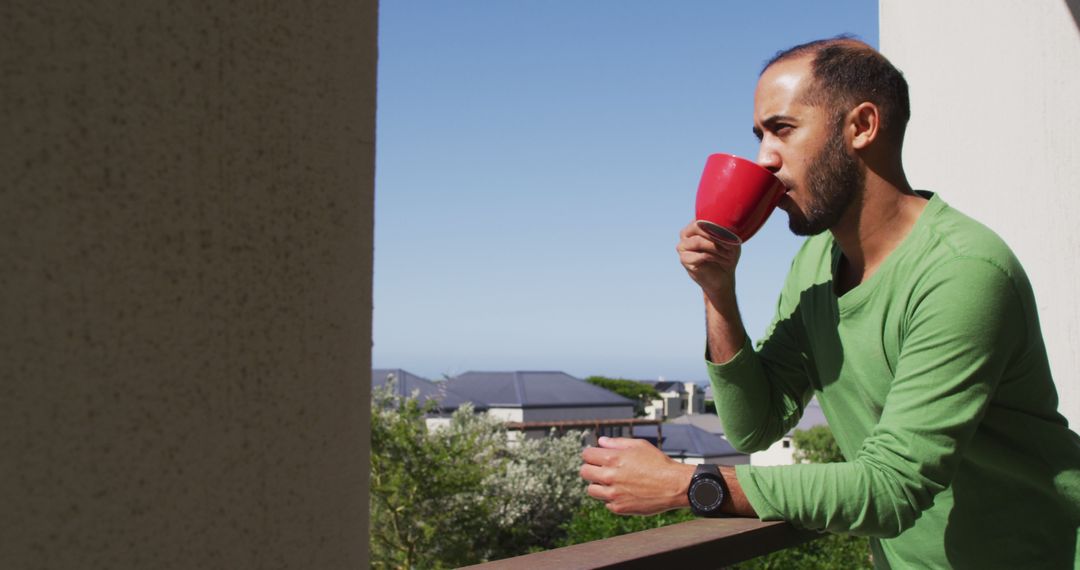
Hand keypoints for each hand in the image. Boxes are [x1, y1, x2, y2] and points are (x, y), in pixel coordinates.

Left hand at [579, 436, 694, 514]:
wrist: (674, 485)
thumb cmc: (658, 463)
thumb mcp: (639, 445)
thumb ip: (617, 443)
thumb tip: (601, 441)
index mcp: (613, 458)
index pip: (586, 455)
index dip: (590, 454)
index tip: (595, 456)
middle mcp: (610, 476)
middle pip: (584, 472)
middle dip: (590, 469)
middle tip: (600, 469)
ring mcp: (613, 494)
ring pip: (591, 490)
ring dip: (598, 485)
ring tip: (611, 482)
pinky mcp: (619, 508)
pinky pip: (605, 503)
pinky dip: (611, 499)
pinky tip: (624, 493)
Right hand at [677, 221, 740, 296]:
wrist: (723, 277)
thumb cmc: (727, 255)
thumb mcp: (730, 240)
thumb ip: (725, 231)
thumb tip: (724, 225)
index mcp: (696, 225)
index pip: (702, 217)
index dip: (717, 224)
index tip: (732, 233)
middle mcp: (686, 234)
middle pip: (697, 226)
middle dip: (715, 235)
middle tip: (730, 244)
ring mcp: (683, 246)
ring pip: (698, 241)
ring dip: (716, 248)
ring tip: (729, 254)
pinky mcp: (684, 259)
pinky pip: (700, 255)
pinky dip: (714, 257)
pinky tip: (723, 260)